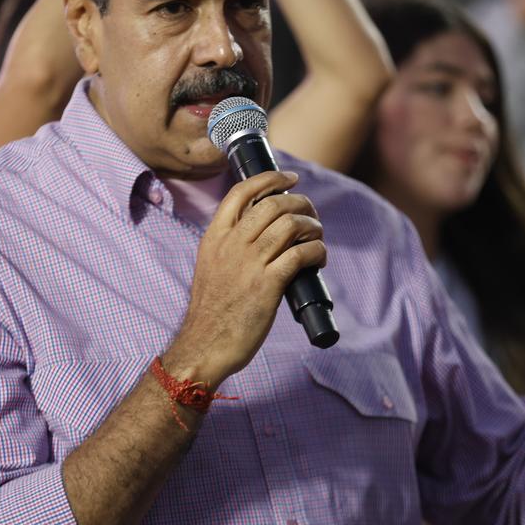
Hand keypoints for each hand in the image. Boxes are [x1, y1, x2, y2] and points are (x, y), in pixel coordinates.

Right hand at [164, 170, 326, 383]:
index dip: (270, 178)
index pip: (242, 192)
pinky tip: (319, 258)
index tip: (290, 179)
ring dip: (312, 226)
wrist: (204, 345)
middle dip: (300, 202)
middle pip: (273, 203)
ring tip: (317, 237)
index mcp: (215, 237)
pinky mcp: (267, 285)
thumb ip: (229, 246)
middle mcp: (231, 245)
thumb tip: (261, 230)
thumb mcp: (210, 266)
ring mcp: (249, 264)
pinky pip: (301, 254)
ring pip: (290, 225)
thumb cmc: (212, 311)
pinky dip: (317, 250)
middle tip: (311, 213)